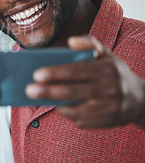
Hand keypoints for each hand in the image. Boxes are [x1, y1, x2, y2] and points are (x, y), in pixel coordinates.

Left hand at [25, 36, 144, 128]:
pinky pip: (83, 121)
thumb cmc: (115, 73)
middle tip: (29, 90)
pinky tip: (58, 108)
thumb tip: (71, 40)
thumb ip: (90, 44)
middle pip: (73, 91)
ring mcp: (110, 107)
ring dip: (55, 104)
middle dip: (48, 91)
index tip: (36, 74)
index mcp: (107, 69)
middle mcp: (110, 88)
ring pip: (77, 109)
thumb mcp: (108, 55)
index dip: (56, 73)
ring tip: (39, 99)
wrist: (141, 99)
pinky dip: (68, 115)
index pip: (77, 71)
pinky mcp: (108, 121)